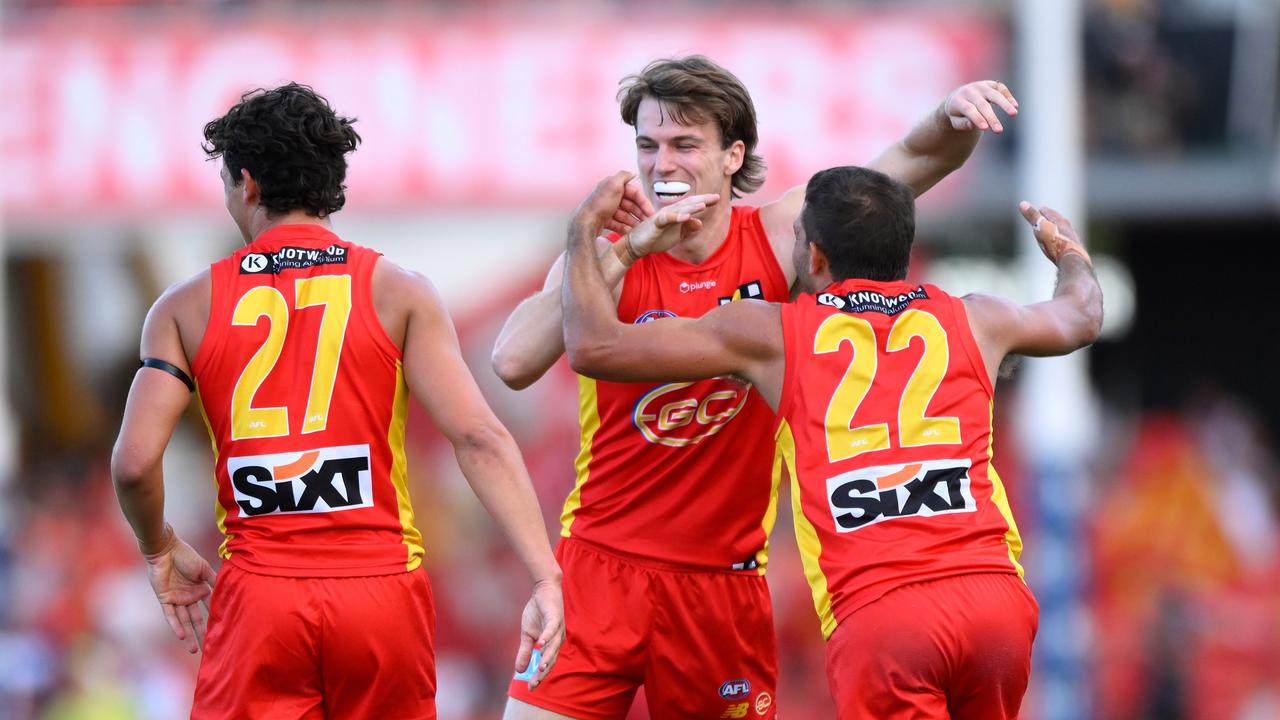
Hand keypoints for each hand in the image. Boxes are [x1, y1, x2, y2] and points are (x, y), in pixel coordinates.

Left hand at [145, 534, 216, 653]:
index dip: (215, 618)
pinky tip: (181, 636)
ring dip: (188, 635)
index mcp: (200, 590)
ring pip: (184, 621)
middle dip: (201, 633)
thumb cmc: (186, 556)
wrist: (166, 550)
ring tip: (194, 649)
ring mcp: (177, 599)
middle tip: (207, 649)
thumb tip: (227, 592)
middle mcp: (189, 597)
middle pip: (196, 619)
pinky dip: (175, 625)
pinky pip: (170, 615)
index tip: (223, 631)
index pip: (209, 607)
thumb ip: (213, 581)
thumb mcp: (204, 569)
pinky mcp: (165, 599)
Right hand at [513, 577, 563, 689]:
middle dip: (542, 672)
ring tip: (540, 669)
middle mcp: (557, 639)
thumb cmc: (537, 612)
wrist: (542, 590)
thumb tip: (519, 670)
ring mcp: (557, 628)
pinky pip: (552, 629)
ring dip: (547, 658)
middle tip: (533, 684)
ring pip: (553, 647)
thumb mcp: (527, 634)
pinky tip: (540, 644)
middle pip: (551, 659)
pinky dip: (546, 636)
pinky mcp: (555, 617)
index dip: (539, 675)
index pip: (546, 664)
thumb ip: (525, 651)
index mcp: (551, 645)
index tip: (530, 687)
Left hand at [603, 176, 654, 234]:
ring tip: (640, 229)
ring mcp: (606, 209)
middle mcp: (609, 197)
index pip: (634, 192)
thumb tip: (633, 173)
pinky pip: (617, 224)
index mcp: (612, 186)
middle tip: (647, 222)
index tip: (651, 213)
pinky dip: (624, 227)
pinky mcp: (603, 221)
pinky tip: (630, 232)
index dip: (644, 202)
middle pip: (630, 204)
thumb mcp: (612, 184)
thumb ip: (623, 176)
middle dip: (639, 213)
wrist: (585, 222)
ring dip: (633, 221)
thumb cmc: (599, 204)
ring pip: (624, 215)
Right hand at [626, 193, 720, 256]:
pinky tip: (686, 217)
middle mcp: (670, 211)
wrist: (637, 244)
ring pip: (680, 209)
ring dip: (692, 207)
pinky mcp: (656, 223)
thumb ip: (688, 228)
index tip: (717, 199)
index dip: (705, 201)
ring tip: (704, 205)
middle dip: (702, 200)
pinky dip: (676, 217)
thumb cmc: (656, 237)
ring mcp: (663, 216)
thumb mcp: (676, 234)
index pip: (692, 205)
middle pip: (688, 203)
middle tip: (716, 197)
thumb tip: (700, 222)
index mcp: (676, 213)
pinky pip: (667, 218)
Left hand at [945, 80, 1017, 132]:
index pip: (969, 109)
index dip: (977, 118)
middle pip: (982, 104)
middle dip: (991, 118)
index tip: (985, 128)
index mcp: (958, 100)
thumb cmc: (958, 114)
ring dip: (1005, 104)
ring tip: (1014, 114)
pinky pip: (1000, 88)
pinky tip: (1015, 106)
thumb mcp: (955, 121)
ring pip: (994, 94)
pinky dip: (1008, 96)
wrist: (958, 97)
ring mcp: (980, 86)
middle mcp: (969, 91)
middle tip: (999, 131)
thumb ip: (962, 124)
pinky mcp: (990, 84)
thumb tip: (972, 125)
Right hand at [1019, 201, 1091, 266]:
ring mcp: (1074, 241)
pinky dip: (1062, 242)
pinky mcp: (1075, 252)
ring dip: (1059, 231)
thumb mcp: (1041, 228)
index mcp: (1061, 222)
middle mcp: (1070, 230)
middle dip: (1053, 219)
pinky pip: (1067, 244)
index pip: (1051, 214)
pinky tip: (1061, 247)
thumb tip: (1022, 203)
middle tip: (1049, 216)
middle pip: (1060, 222)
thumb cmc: (1055, 243)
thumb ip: (1032, 217)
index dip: (1045, 211)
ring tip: (1055, 232)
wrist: (1072, 261)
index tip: (1041, 208)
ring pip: (1065, 233)